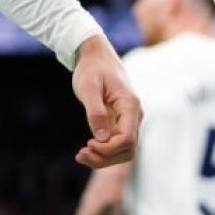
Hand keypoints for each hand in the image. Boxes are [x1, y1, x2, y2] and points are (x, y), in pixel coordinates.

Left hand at [71, 37, 140, 167]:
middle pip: (128, 150)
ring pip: (124, 150)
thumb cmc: (92, 68)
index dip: (108, 149)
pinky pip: (117, 144)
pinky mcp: (121, 122)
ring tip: (81, 154)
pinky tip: (86, 149)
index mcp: (130, 106)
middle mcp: (134, 115)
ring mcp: (130, 120)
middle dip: (105, 158)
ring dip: (104, 158)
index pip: (127, 139)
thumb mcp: (88, 87)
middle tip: (80, 154)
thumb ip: (95, 112)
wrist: (96, 56)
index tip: (87, 144)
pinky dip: (104, 152)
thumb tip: (102, 138)